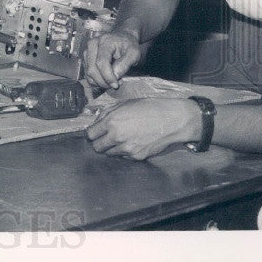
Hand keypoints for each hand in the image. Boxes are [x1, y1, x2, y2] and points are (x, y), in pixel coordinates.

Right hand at [84, 29, 142, 89]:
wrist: (122, 38)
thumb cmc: (128, 45)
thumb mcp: (134, 54)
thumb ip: (125, 64)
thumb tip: (115, 76)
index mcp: (105, 41)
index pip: (101, 62)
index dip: (107, 76)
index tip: (116, 85)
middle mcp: (92, 44)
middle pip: (92, 69)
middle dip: (103, 81)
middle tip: (115, 85)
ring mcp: (87, 51)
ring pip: (88, 73)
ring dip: (100, 82)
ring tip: (112, 81)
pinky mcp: (86, 58)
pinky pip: (87, 74)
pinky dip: (96, 81)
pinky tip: (106, 79)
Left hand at [85, 98, 201, 160]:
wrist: (171, 119)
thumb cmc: (148, 108)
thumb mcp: (124, 104)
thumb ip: (106, 113)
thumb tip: (95, 122)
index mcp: (111, 122)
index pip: (90, 135)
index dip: (91, 133)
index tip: (94, 133)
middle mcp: (117, 137)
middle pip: (97, 148)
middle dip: (99, 143)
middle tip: (105, 138)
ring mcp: (127, 149)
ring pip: (109, 154)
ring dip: (112, 148)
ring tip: (122, 139)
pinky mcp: (137, 157)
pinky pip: (124, 156)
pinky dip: (125, 152)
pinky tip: (133, 142)